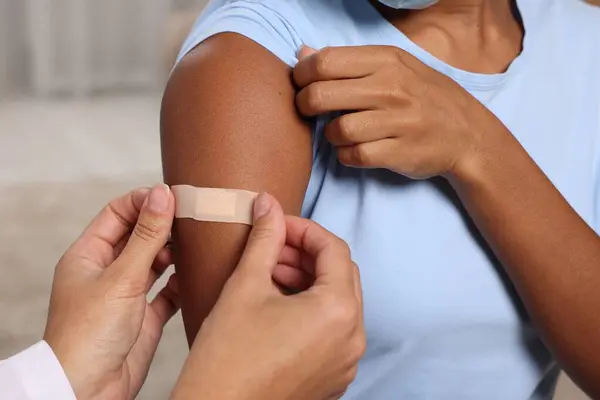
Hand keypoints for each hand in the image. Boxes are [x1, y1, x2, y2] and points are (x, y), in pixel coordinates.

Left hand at [44, 185, 179, 399]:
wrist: (89, 389)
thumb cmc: (88, 335)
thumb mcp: (121, 277)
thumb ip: (146, 236)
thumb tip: (162, 195)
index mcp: (89, 255)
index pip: (117, 214)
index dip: (144, 201)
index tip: (172, 196)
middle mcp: (108, 272)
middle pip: (139, 235)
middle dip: (164, 225)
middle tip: (193, 216)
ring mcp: (127, 294)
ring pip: (155, 262)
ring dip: (175, 252)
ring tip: (197, 242)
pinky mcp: (145, 316)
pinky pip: (168, 291)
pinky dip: (182, 282)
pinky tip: (196, 275)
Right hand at [172, 193, 364, 399]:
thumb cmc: (228, 355)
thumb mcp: (246, 284)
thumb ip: (265, 238)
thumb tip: (268, 204)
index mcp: (338, 311)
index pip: (334, 249)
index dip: (304, 229)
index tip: (278, 224)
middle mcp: (353, 338)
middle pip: (341, 275)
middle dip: (307, 255)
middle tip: (273, 248)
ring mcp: (345, 361)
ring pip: (337, 304)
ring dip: (309, 282)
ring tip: (271, 274)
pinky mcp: (333, 377)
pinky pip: (332, 331)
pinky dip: (312, 311)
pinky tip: (279, 306)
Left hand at [293, 45, 506, 178]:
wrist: (468, 133)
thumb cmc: (423, 96)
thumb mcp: (394, 66)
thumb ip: (348, 61)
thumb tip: (302, 54)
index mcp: (386, 60)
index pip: (324, 62)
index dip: (302, 75)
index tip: (301, 85)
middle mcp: (391, 88)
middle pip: (321, 96)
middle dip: (304, 106)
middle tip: (308, 111)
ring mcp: (397, 122)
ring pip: (337, 130)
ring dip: (330, 135)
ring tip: (339, 132)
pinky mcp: (399, 153)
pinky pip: (354, 156)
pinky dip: (345, 155)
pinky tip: (353, 150)